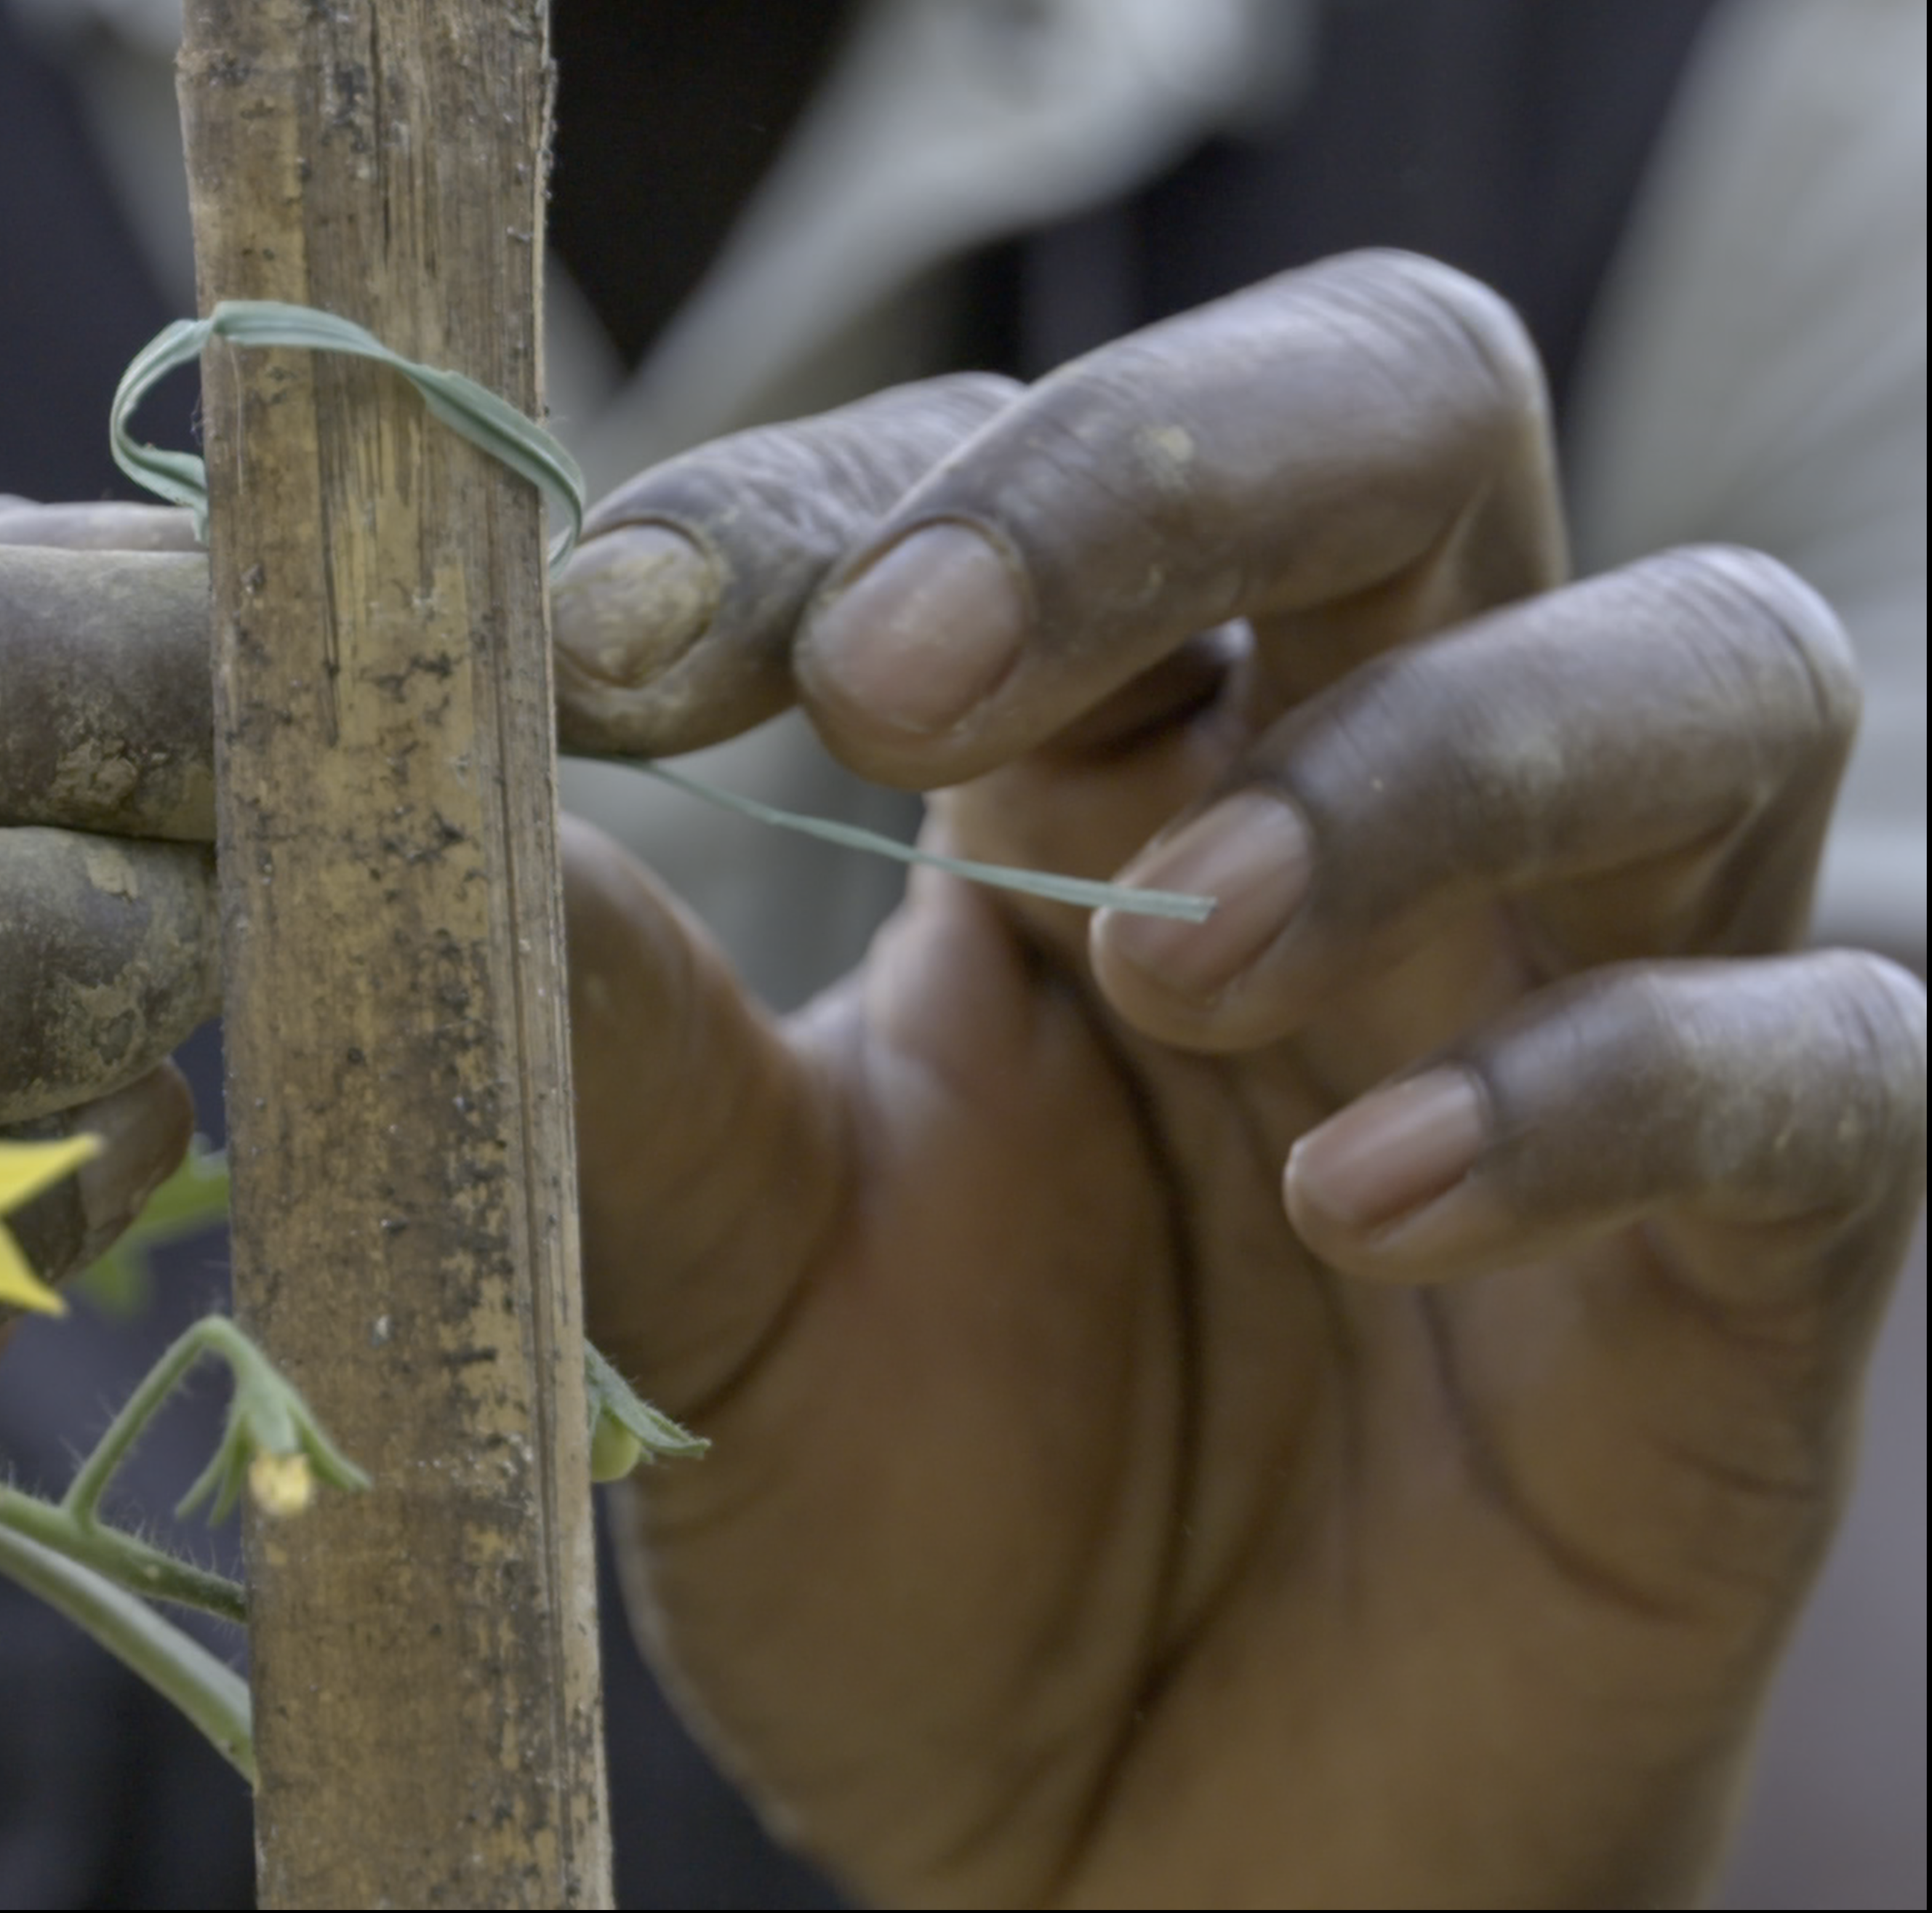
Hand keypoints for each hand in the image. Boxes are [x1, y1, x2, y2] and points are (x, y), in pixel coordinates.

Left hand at [553, 251, 1927, 1904]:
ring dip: (1423, 764)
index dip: (833, 499)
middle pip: (1405, 406)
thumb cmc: (913, 1530)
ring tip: (1170, 956)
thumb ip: (585, 1034)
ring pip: (1702, 666)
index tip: (611, 633)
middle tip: (895, 668)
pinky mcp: (1754, 1254)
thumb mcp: (698, 1279)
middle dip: (1159, 466)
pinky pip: (1811, 1065)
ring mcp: (1594, 998)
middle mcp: (1370, 805)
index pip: (1014, 474)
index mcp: (1091, 766)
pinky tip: (1362, 1209)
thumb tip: (383, 785)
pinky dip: (1602, 1092)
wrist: (1117, 1869)